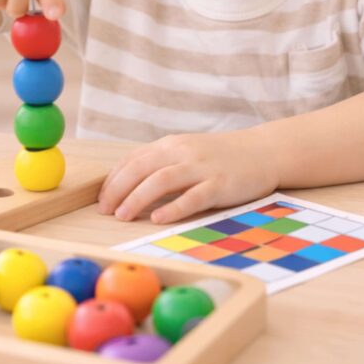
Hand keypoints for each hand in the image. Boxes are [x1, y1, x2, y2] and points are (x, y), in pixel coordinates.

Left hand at [96, 129, 278, 223]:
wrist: (263, 151)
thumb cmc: (219, 157)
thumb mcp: (185, 152)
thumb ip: (159, 164)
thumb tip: (126, 185)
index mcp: (169, 145)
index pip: (132, 160)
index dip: (113, 180)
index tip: (101, 199)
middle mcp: (181, 153)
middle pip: (140, 169)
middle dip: (118, 190)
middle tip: (105, 210)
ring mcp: (201, 168)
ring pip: (161, 180)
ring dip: (137, 198)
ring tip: (123, 215)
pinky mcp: (220, 184)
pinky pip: (193, 196)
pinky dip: (173, 207)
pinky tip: (157, 218)